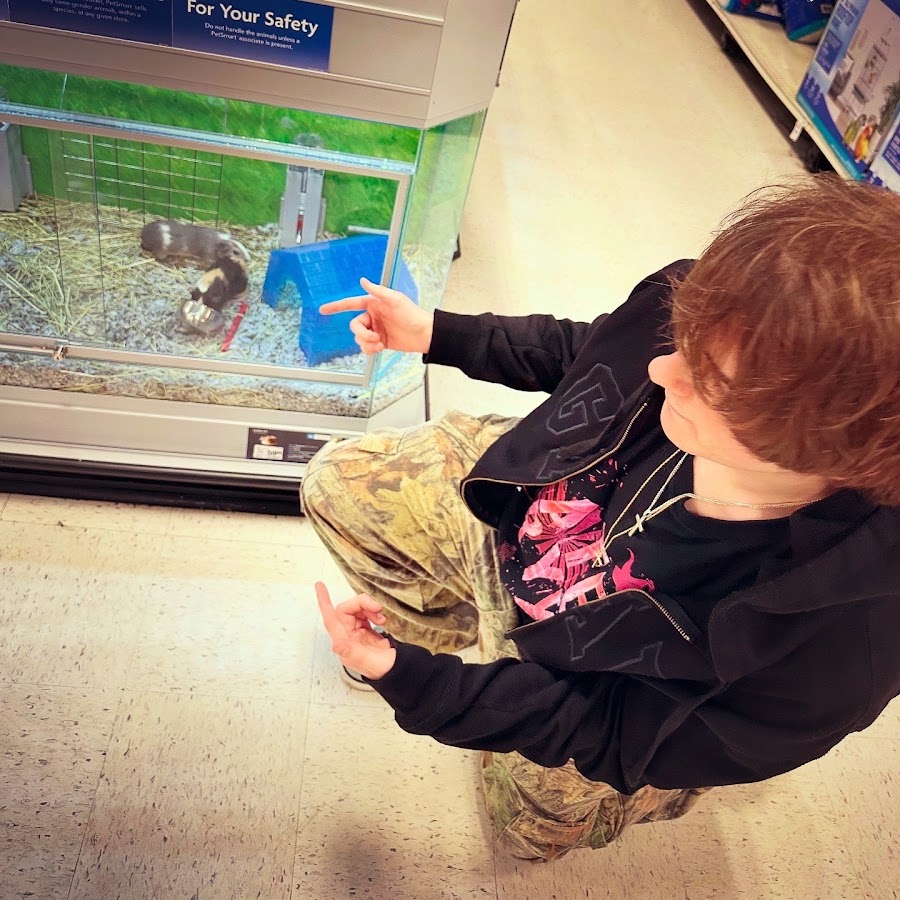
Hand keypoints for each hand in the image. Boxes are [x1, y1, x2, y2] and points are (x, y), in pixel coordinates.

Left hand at [315, 582, 396, 680]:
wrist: (395, 670)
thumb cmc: (381, 668)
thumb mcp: (368, 662)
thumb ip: (352, 652)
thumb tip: (336, 644)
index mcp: (343, 643)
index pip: (330, 618)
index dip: (324, 601)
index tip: (319, 585)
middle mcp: (347, 636)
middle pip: (347, 609)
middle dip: (362, 604)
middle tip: (377, 607)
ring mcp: (356, 632)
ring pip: (357, 609)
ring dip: (369, 608)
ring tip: (382, 617)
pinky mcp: (365, 630)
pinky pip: (365, 613)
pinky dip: (374, 612)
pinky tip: (382, 619)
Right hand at [319, 277, 433, 355]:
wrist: (423, 334)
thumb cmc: (412, 314)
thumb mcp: (395, 300)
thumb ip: (378, 291)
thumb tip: (362, 280)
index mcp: (373, 304)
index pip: (350, 304)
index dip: (336, 306)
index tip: (322, 310)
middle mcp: (372, 316)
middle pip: (354, 326)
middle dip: (362, 334)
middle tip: (375, 338)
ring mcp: (375, 330)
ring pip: (359, 338)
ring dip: (367, 343)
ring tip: (380, 344)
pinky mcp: (379, 342)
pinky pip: (365, 348)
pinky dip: (370, 350)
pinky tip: (380, 348)